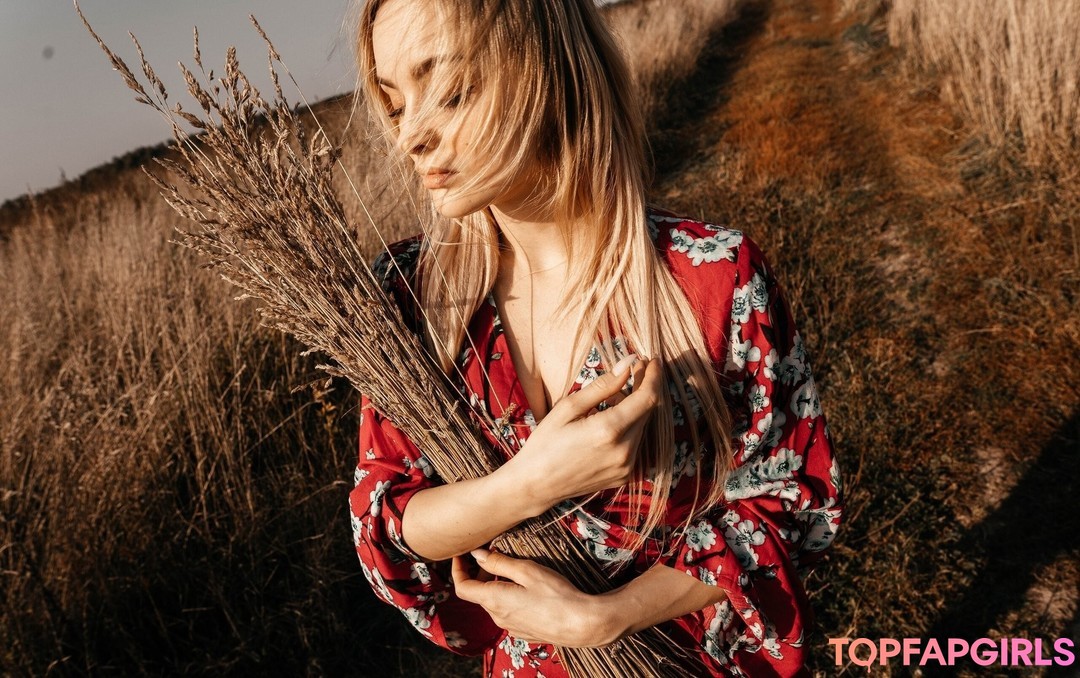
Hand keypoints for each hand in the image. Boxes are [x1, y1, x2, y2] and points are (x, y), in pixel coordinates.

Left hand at [451, 549, 617, 647]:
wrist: (581, 624)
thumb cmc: (556, 594)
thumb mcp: (526, 570)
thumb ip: (498, 562)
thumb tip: (477, 554)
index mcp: (494, 600)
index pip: (462, 587)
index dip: (458, 570)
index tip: (462, 555)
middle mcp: (498, 617)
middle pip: (478, 594)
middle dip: (480, 574)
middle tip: (494, 555)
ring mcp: (510, 626)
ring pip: (493, 603)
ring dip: (494, 585)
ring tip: (513, 570)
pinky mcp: (522, 631)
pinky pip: (507, 612)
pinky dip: (507, 597)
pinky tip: (526, 589)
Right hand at [503, 354, 662, 513]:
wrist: (537, 484)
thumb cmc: (546, 442)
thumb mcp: (569, 407)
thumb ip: (603, 385)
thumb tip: (628, 363)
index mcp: (608, 430)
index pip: (648, 397)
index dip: (654, 376)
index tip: (652, 360)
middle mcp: (624, 450)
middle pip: (648, 411)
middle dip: (643, 388)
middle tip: (631, 372)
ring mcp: (627, 466)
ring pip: (643, 426)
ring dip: (634, 408)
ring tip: (609, 401)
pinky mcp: (625, 475)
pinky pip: (636, 443)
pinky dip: (629, 427)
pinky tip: (608, 422)